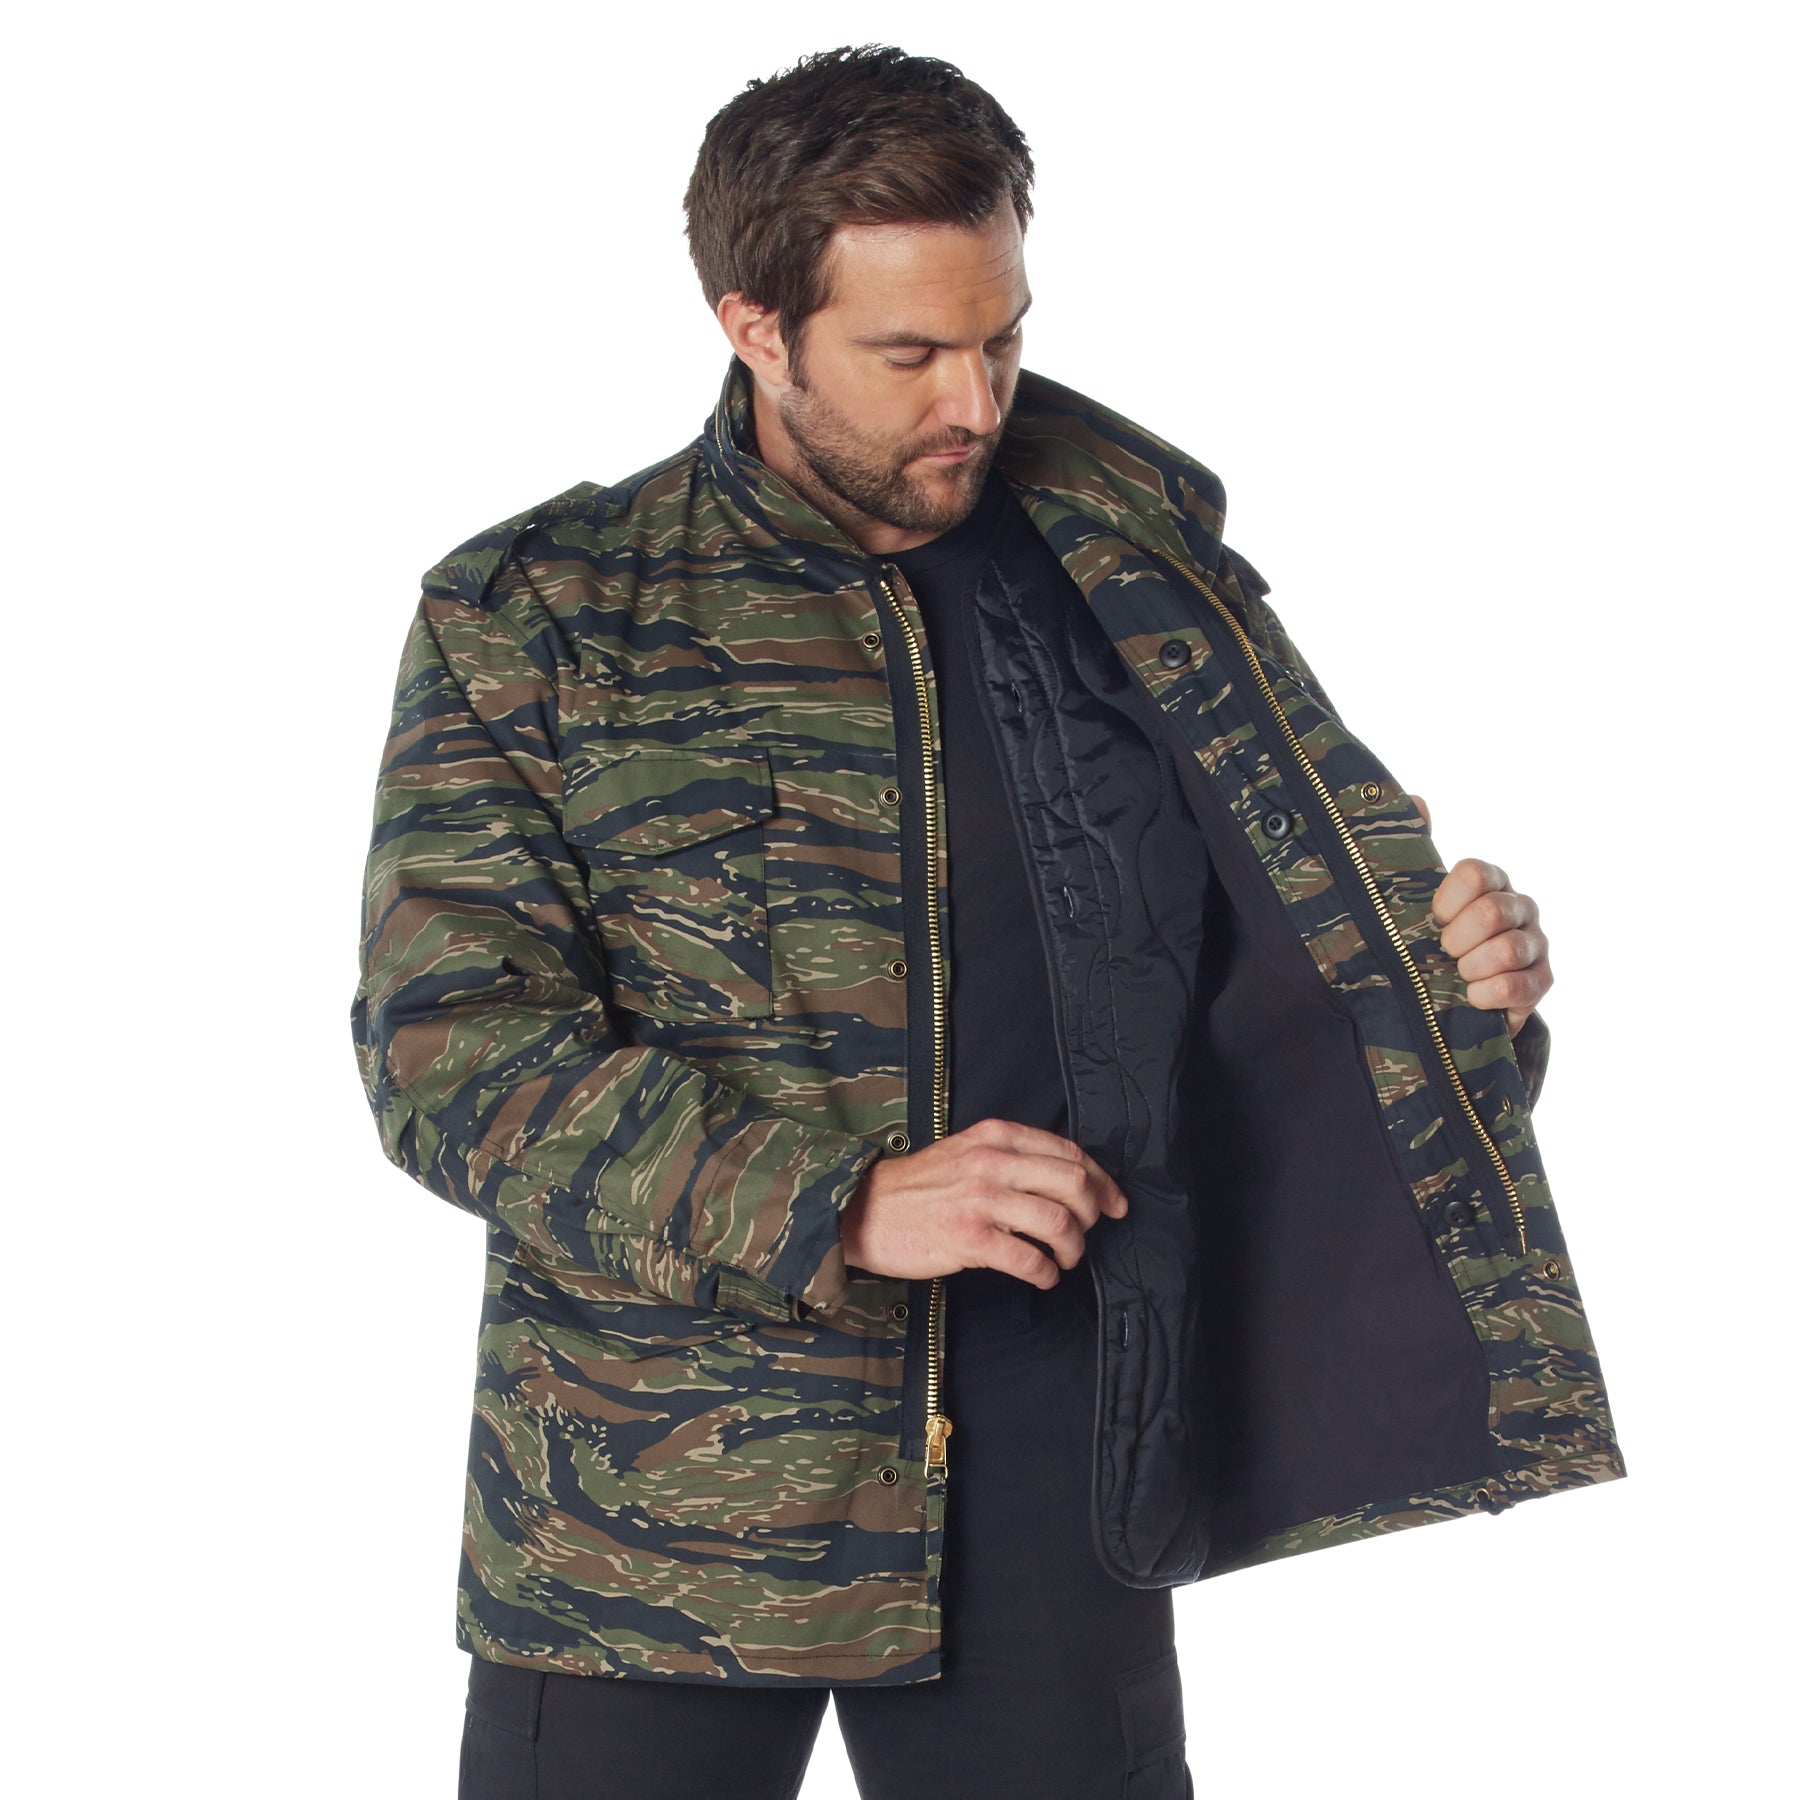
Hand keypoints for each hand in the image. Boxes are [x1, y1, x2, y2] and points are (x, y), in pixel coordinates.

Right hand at [840, 1117, 1129, 1288]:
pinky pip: (1029, 1259)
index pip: (1070, 1151)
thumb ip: (1011, 1157)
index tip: (1114, 1204)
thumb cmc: (919, 1187)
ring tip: (1064, 1260)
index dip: (1102, 1181)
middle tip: (1087, 1234)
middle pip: (1074, 1183)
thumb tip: (1065, 1181)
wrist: (864, 1210)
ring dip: (1073, 1248)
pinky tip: (1042, 1277)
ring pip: (1059, 1222)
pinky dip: (1046, 1273)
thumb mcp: (966, 1152)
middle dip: (1093, 1214)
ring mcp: (981, 1200)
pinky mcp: (970, 1239)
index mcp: (996, 1136)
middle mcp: (993, 1162)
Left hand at [1411, 793, 1551, 1038]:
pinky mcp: (1541, 981)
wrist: (1445, 1000)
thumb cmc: (1429, 942)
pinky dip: (1489, 993)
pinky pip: (1521, 986)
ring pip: (1507, 949)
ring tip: (1457, 974)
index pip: (1476, 873)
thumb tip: (1418, 802)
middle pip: (1492, 912)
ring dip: (1472, 967)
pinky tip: (1472, 996)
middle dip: (1457, 939)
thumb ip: (1414, 850)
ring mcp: (1535, 943)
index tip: (1433, 918)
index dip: (1448, 900)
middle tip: (1443, 951)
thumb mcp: (1412, 901)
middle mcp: (1518, 906)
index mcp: (1489, 882)